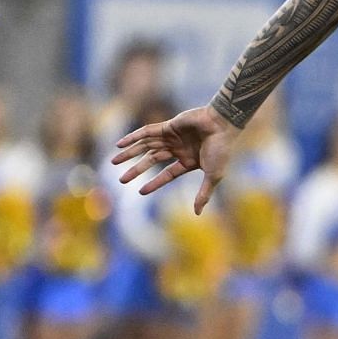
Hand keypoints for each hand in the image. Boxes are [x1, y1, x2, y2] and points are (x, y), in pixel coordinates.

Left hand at [113, 104, 241, 212]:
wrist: (223, 124)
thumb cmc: (221, 149)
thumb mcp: (213, 176)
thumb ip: (204, 194)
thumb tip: (197, 214)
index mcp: (188, 161)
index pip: (167, 174)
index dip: (154, 183)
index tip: (140, 191)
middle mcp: (178, 149)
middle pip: (152, 160)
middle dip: (136, 170)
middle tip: (121, 180)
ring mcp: (172, 136)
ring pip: (146, 146)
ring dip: (130, 153)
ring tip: (114, 162)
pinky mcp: (168, 125)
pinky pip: (146, 131)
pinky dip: (132, 137)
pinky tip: (120, 144)